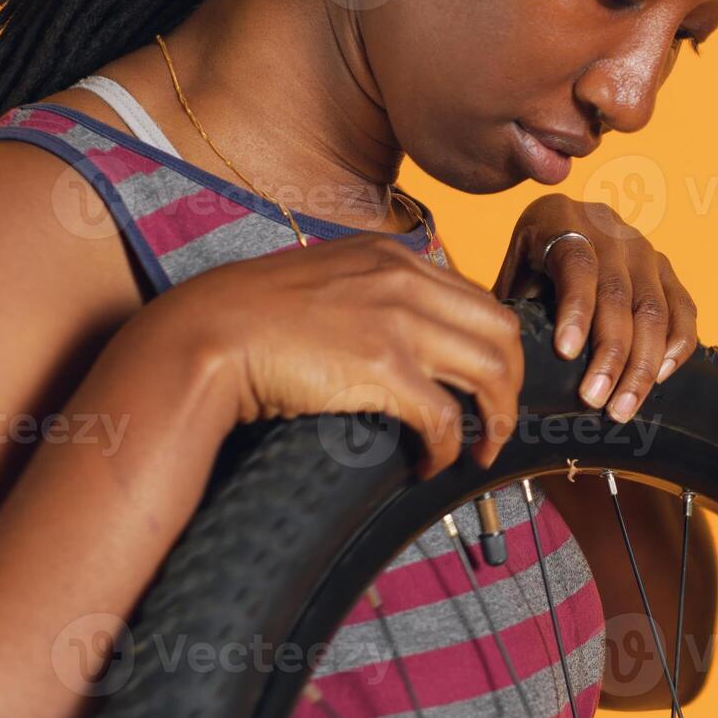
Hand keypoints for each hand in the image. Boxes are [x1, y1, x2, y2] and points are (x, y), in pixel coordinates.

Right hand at [157, 233, 523, 477]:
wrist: (206, 335)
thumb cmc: (251, 318)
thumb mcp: (323, 282)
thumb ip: (368, 294)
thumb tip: (400, 336)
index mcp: (392, 255)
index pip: (476, 298)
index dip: (492, 347)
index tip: (485, 383)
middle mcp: (405, 279)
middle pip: (503, 331)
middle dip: (512, 384)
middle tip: (496, 422)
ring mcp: (398, 321)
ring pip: (492, 372)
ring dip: (497, 419)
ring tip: (481, 451)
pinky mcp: (383, 367)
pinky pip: (446, 416)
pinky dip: (450, 447)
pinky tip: (432, 463)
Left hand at [493, 194, 698, 422]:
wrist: (555, 237)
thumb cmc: (527, 269)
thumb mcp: (511, 278)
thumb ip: (515, 310)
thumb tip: (513, 365)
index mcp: (559, 217)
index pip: (576, 263)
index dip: (575, 310)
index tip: (565, 353)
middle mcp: (607, 227)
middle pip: (618, 293)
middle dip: (610, 354)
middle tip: (594, 399)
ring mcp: (642, 248)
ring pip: (654, 308)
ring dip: (641, 365)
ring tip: (621, 407)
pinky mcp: (667, 270)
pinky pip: (683, 309)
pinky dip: (676, 346)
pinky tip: (659, 378)